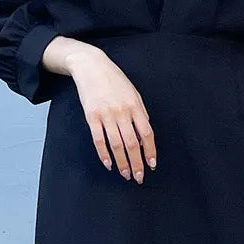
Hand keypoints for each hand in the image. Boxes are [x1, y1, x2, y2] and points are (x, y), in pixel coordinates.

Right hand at [61, 41, 156, 182]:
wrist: (91, 66)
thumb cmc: (114, 79)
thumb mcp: (133, 92)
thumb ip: (140, 113)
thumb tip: (144, 135)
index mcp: (135, 106)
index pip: (146, 133)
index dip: (150, 151)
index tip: (152, 164)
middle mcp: (122, 112)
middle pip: (132, 143)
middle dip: (137, 163)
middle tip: (139, 177)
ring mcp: (106, 115)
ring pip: (116, 145)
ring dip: (122, 162)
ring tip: (126, 174)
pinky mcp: (91, 116)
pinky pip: (99, 140)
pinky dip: (104, 154)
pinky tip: (109, 164)